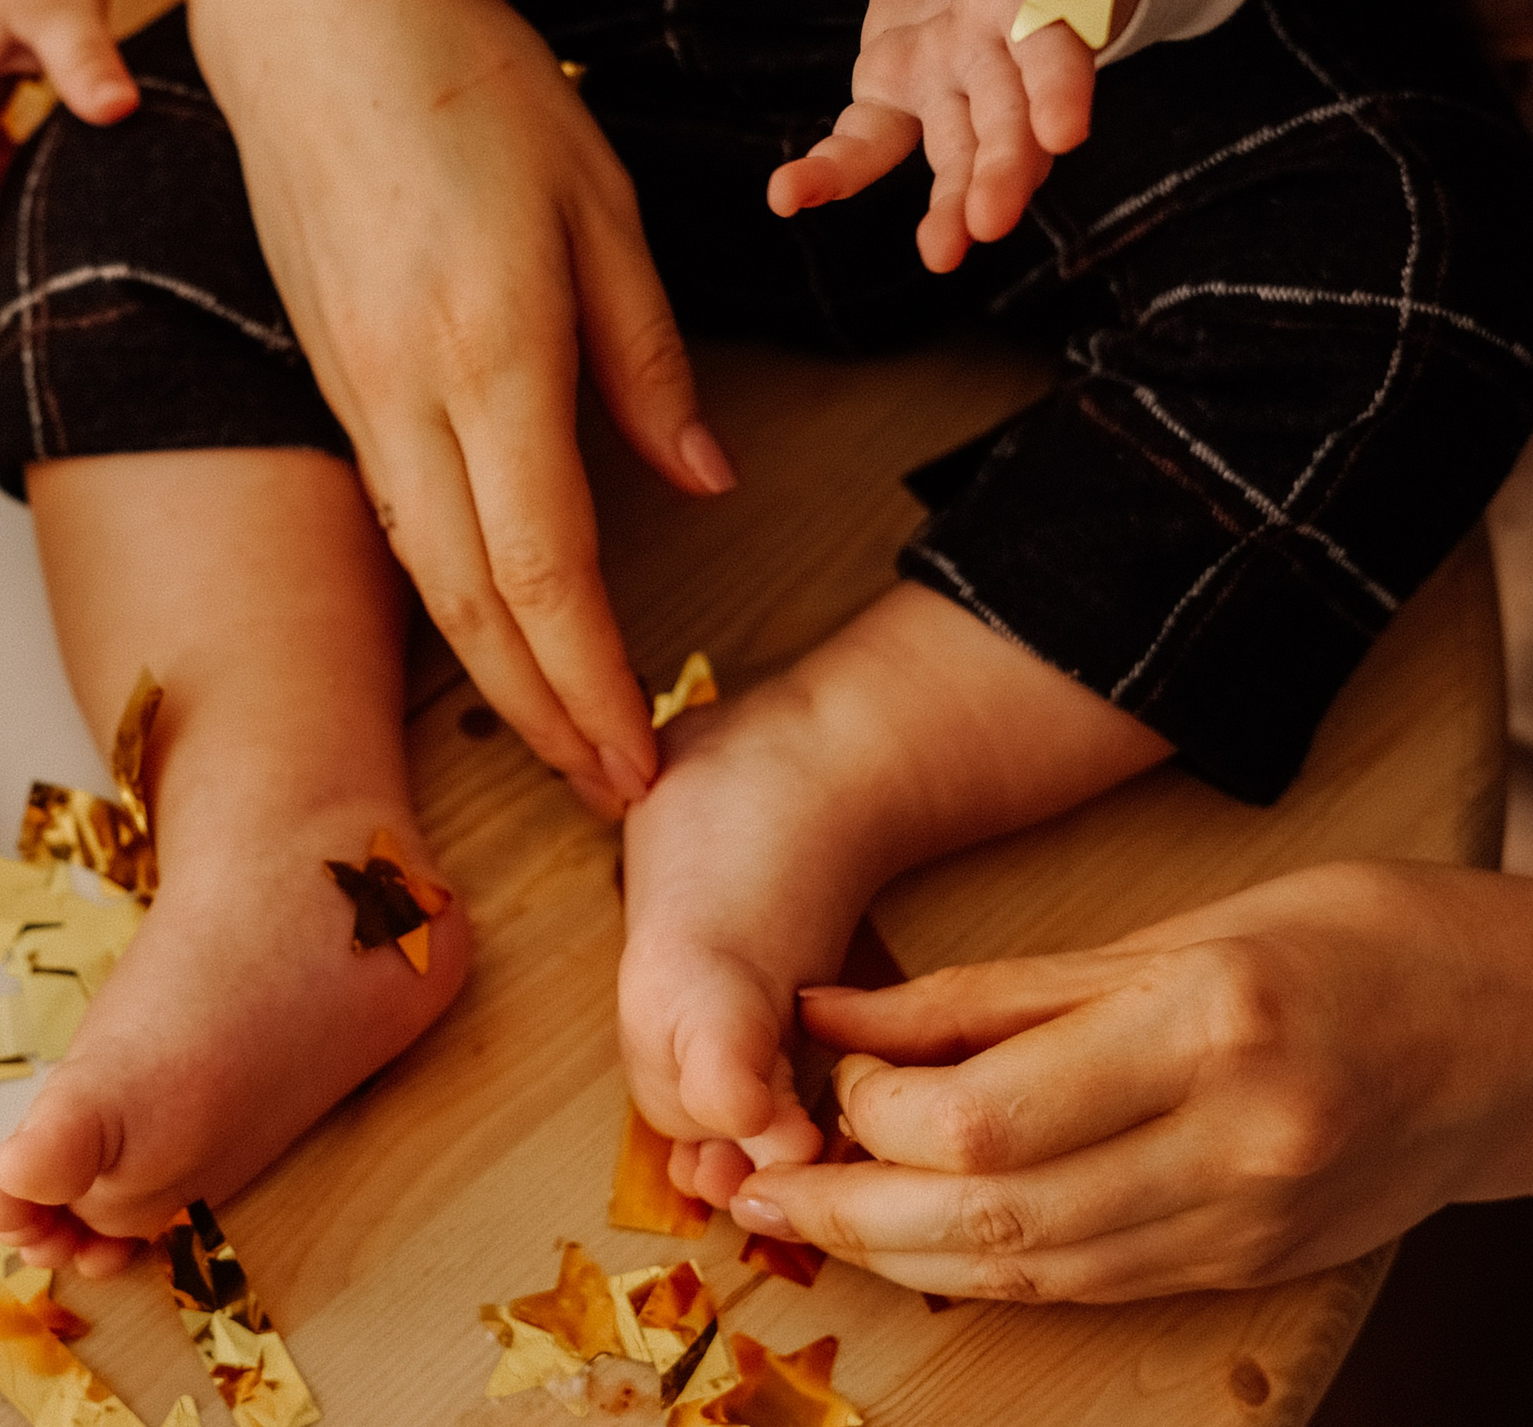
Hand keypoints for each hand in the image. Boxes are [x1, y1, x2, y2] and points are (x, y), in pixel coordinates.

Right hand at [175, 0, 734, 814]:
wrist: (302, 16)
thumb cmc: (463, 77)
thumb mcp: (597, 198)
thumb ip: (646, 355)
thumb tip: (701, 477)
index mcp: (488, 350)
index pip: (545, 567)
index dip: (592, 683)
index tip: (641, 762)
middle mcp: (405, 396)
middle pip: (471, 604)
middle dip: (542, 716)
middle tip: (610, 793)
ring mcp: (353, 395)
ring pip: (425, 573)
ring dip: (493, 673)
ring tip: (561, 735)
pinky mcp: (332, 379)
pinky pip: (396, 517)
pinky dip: (450, 598)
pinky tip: (493, 628)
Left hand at [730, 862, 1532, 1300]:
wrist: (1523, 1036)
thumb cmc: (1354, 942)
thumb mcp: (1171, 929)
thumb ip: (993, 989)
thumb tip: (835, 1013)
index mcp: (1206, 1028)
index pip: (983, 1116)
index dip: (871, 1111)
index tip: (822, 1070)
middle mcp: (1231, 1145)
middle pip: (990, 1214)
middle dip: (850, 1211)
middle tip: (759, 1185)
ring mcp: (1247, 1223)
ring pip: (1031, 1270)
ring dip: (899, 1254)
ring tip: (808, 1216)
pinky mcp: (1251, 1267)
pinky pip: (1089, 1285)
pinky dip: (988, 1269)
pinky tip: (917, 1242)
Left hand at [768, 0, 1131, 272]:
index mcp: (1048, 3)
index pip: (1059, 50)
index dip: (1060, 88)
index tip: (1066, 133)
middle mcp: (1005, 58)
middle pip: (1009, 117)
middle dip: (1005, 166)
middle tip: (994, 219)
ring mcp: (954, 86)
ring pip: (956, 150)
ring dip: (950, 202)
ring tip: (943, 254)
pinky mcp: (898, 97)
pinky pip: (867, 145)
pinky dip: (830, 173)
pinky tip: (788, 196)